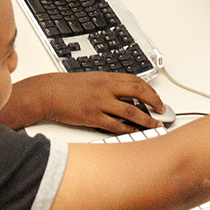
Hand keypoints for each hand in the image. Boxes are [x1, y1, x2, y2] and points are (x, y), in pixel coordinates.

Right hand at [19, 72, 163, 132]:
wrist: (47, 93)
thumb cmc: (66, 87)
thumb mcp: (91, 78)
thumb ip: (108, 85)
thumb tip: (125, 93)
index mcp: (106, 77)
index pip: (136, 81)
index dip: (151, 90)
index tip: (157, 98)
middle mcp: (105, 89)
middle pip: (138, 93)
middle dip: (154, 102)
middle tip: (161, 110)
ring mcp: (100, 103)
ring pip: (130, 111)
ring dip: (146, 119)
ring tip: (154, 125)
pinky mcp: (92, 118)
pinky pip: (115, 125)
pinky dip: (127, 129)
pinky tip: (134, 132)